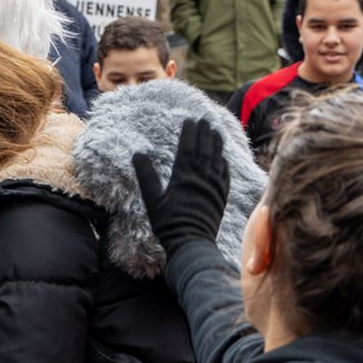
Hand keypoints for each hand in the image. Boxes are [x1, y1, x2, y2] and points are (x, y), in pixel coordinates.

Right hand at [132, 117, 230, 256]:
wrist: (192, 242)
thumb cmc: (169, 223)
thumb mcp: (152, 200)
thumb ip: (146, 176)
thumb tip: (137, 154)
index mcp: (184, 176)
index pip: (188, 147)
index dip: (189, 133)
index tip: (190, 120)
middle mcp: (201, 178)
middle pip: (204, 150)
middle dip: (204, 133)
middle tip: (204, 120)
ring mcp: (213, 187)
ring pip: (217, 159)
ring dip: (217, 144)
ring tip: (216, 131)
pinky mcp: (221, 197)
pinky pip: (225, 175)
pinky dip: (224, 164)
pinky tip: (224, 159)